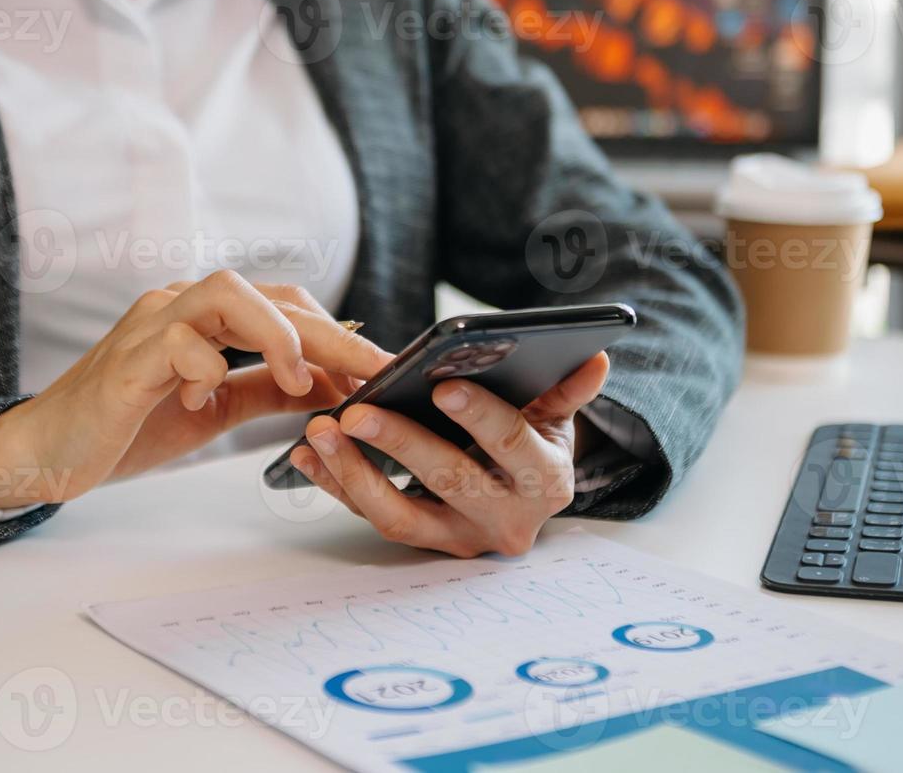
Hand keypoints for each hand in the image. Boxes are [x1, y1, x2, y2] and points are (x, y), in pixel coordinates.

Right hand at [0, 271, 392, 506]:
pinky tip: (205, 402)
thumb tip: (335, 389)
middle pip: (273, 298)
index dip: (341, 335)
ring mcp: (151, 325)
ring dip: (276, 334)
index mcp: (207, 318)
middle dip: (334, 336)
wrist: (48, 452)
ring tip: (299, 379)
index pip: (289, 306)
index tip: (386, 371)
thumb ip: (269, 392)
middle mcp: (181, 306)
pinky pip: (177, 343)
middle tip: (376, 373)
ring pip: (227, 294)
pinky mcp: (125, 361)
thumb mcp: (217, 409)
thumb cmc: (129, 423)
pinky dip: (205, 369)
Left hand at [290, 352, 609, 557]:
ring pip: (401, 516)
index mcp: (546, 482)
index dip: (481, 417)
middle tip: (356, 412)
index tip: (445, 386)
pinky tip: (306, 455)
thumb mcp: (555, 417)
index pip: (513, 446)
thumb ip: (567, 390)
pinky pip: (371, 518)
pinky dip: (336, 486)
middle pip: (449, 481)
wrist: (521, 495)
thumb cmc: (534, 441)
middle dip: (400, 444)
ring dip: (353, 474)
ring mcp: (459, 538)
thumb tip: (595, 359)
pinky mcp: (421, 544)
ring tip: (319, 431)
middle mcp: (505, 520)